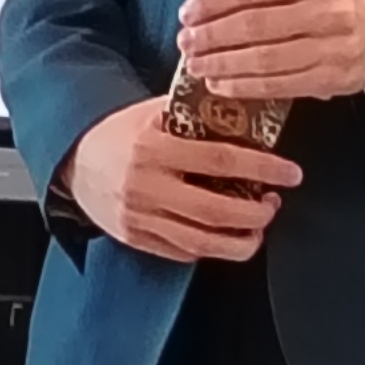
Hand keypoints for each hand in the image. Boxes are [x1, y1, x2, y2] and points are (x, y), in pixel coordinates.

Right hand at [58, 97, 298, 264]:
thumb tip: (247, 112)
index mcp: (152, 149)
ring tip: (257, 227)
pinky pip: (182, 252)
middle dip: (256, 213)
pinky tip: (225, 235)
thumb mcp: (153, 112)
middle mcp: (145, 187)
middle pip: (215, 211)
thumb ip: (194, 113)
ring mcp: (138, 218)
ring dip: (240, 240)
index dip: (261, 169)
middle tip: (273, 203)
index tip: (290, 173)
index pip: (218, 161)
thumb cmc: (119, 132)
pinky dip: (211, 248)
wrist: (74, 159)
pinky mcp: (135, 239)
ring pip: (201, 243)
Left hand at [174, 0, 364, 102]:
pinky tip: (221, 83)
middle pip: (255, 25)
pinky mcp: (334, 78)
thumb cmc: (319, 7)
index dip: (211, 3)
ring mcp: (335, 47)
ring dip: (223, 64)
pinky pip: (280, 85)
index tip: (187, 14)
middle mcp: (329, 10)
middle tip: (186, 43)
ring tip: (197, 65)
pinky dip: (244, 86)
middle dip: (212, 36)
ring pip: (265, 59)